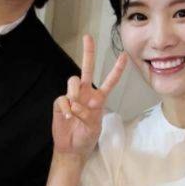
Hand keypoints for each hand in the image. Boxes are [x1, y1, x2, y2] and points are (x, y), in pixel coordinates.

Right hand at [52, 35, 127, 157]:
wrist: (72, 148)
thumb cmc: (86, 137)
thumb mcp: (95, 127)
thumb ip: (89, 114)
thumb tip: (77, 104)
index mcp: (98, 98)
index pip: (110, 81)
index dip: (117, 69)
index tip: (123, 55)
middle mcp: (85, 93)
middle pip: (87, 69)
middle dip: (88, 52)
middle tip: (88, 37)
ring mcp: (72, 97)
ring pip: (73, 81)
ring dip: (75, 95)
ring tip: (75, 112)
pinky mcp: (60, 103)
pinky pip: (63, 98)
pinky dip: (66, 108)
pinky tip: (68, 117)